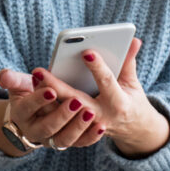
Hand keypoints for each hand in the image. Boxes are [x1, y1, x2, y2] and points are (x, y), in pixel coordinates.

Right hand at [0, 69, 104, 149]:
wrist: (34, 114)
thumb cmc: (29, 92)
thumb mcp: (19, 85)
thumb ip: (13, 79)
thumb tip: (3, 76)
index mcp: (21, 113)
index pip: (28, 107)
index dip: (38, 100)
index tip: (51, 90)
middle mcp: (35, 130)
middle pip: (48, 127)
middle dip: (62, 115)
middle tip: (76, 100)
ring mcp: (52, 139)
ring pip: (64, 139)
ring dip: (78, 127)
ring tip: (90, 113)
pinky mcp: (67, 142)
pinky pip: (80, 144)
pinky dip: (91, 137)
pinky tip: (101, 126)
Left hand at [37, 38, 169, 156]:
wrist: (133, 131)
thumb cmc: (131, 101)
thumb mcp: (132, 83)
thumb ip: (128, 62)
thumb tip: (134, 39)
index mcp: (118, 103)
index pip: (106, 82)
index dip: (97, 67)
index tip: (86, 52)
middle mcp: (101, 116)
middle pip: (76, 99)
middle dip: (57, 85)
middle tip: (39, 70)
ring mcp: (87, 125)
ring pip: (64, 112)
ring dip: (48, 96)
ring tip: (35, 78)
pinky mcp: (78, 130)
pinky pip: (60, 119)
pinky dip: (48, 106)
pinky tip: (36, 90)